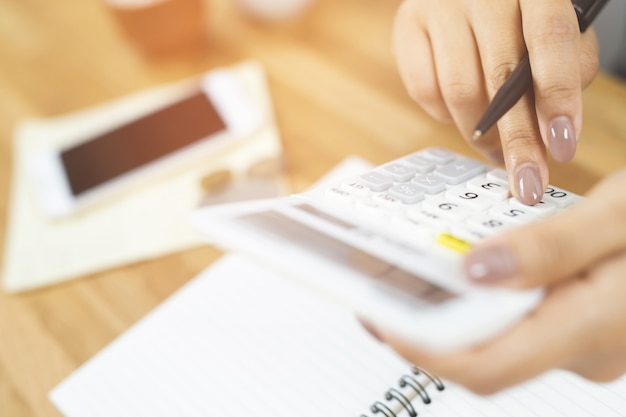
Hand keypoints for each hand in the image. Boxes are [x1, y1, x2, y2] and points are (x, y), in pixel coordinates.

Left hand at [362, 169, 625, 393]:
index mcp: (593, 327)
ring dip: (449, 308)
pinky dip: (482, 298)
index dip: (421, 346)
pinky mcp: (579, 324)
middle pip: (481, 353)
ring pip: (497, 336)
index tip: (376, 311)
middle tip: (379, 280)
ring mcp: (583, 341)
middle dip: (422, 323)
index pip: (484, 365)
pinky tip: (466, 265)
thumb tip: (476, 271)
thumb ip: (551, 247)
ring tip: (411, 265)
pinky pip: (517, 320)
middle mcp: (584, 348)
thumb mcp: (620, 215)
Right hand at [393, 0, 598, 204]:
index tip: (562, 145)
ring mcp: (439, 6)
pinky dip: (446, 114)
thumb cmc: (517, 12)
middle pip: (500, 78)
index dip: (557, 96)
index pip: (549, 38)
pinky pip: (424, 91)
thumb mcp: (556, 23)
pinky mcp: (407, 25)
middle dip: (518, 140)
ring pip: (459, 92)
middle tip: (527, 182)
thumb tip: (554, 125)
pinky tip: (463, 112)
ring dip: (482, 134)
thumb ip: (569, 64)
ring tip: (499, 150)